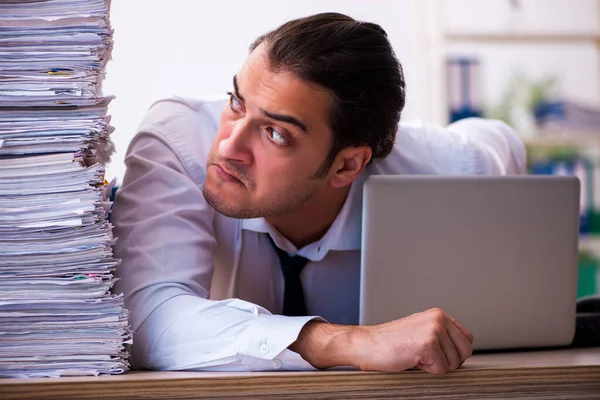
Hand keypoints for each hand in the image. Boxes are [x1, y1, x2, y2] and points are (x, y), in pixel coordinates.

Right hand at [353, 308, 473, 373]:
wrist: (366, 344)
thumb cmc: (390, 342)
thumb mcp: (420, 332)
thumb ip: (442, 336)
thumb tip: (462, 353)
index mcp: (439, 314)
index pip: (466, 338)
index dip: (453, 352)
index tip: (436, 354)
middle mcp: (439, 318)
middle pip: (465, 351)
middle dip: (448, 361)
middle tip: (425, 357)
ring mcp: (434, 329)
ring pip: (454, 363)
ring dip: (434, 366)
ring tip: (414, 355)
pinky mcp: (428, 344)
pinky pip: (440, 369)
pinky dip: (426, 370)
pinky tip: (411, 359)